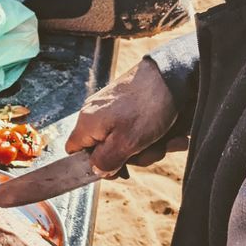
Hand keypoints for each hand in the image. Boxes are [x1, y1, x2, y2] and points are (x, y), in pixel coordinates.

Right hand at [65, 56, 185, 173]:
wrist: (170, 75)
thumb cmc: (146, 107)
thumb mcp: (126, 143)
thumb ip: (106, 161)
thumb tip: (97, 171)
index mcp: (87, 123)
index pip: (74, 151)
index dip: (92, 164)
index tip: (115, 168)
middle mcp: (95, 114)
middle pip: (105, 150)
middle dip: (132, 157)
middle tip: (150, 150)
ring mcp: (112, 109)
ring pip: (126, 141)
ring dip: (149, 147)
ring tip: (166, 139)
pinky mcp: (128, 104)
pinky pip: (137, 128)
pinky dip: (154, 134)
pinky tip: (171, 132)